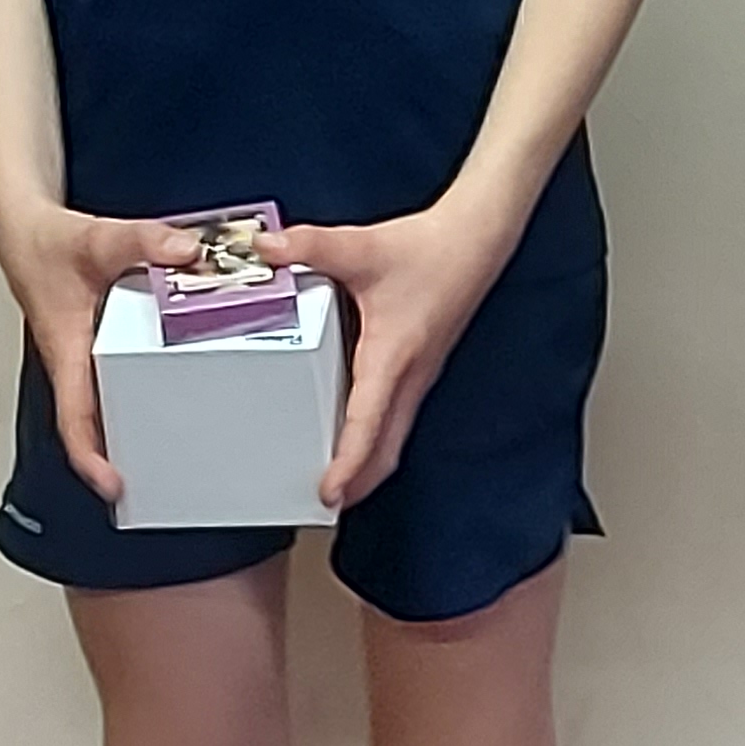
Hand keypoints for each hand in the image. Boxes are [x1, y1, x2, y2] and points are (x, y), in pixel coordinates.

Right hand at [0, 194, 206, 500]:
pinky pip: (119, 375)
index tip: (114, 486)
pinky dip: (142, 387)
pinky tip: (175, 385)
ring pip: (108, 403)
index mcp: (67, 349)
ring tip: (175, 452)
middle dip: (121, 457)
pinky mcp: (96, 340)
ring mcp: (85, 354)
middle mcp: (76, 360)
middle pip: (95, 423)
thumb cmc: (44, 244)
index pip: (75, 418)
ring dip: (132, 428)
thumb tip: (185, 252)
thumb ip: (141, 242)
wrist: (23, 228)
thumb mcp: (94, 239)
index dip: (92, 458)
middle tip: (162, 484)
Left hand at [264, 192, 515, 509]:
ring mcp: (418, 376)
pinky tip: (355, 433)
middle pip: (385, 450)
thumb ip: (310, 247)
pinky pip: (397, 417)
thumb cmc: (430, 250)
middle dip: (357, 483)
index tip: (327, 493)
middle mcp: (409, 376)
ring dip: (368, 465)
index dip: (347, 464)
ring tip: (336, 483)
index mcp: (393, 357)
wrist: (477, 240)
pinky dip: (376, 439)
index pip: (368, 424)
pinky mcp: (420, 367)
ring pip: (394, 438)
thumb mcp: (362, 247)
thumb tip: (267, 246)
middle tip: (322, 505)